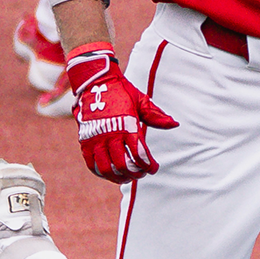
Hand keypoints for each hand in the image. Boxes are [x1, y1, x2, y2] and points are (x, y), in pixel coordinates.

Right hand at [64, 43, 179, 181]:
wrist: (95, 81)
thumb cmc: (121, 91)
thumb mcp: (141, 100)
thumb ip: (156, 115)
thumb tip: (174, 124)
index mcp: (127, 125)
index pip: (139, 154)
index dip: (149, 166)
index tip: (154, 168)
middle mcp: (110, 134)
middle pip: (123, 165)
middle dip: (135, 174)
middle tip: (142, 173)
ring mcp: (95, 139)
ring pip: (107, 169)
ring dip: (119, 177)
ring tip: (127, 177)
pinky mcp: (85, 141)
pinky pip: (92, 164)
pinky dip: (102, 173)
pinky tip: (111, 173)